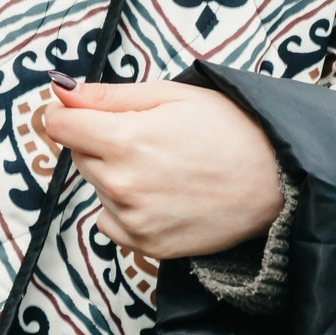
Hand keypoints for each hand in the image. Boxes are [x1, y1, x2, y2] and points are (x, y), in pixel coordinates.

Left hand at [41, 78, 284, 259]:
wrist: (276, 181)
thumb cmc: (229, 129)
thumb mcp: (170, 95)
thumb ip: (107, 96)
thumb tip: (59, 89)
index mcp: (125, 140)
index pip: (59, 125)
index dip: (69, 113)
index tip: (85, 112)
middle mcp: (122, 184)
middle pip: (78, 154)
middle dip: (101, 141)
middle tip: (149, 138)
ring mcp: (134, 220)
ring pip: (96, 187)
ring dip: (115, 175)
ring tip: (164, 167)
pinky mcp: (147, 246)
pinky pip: (110, 222)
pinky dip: (124, 209)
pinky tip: (160, 196)